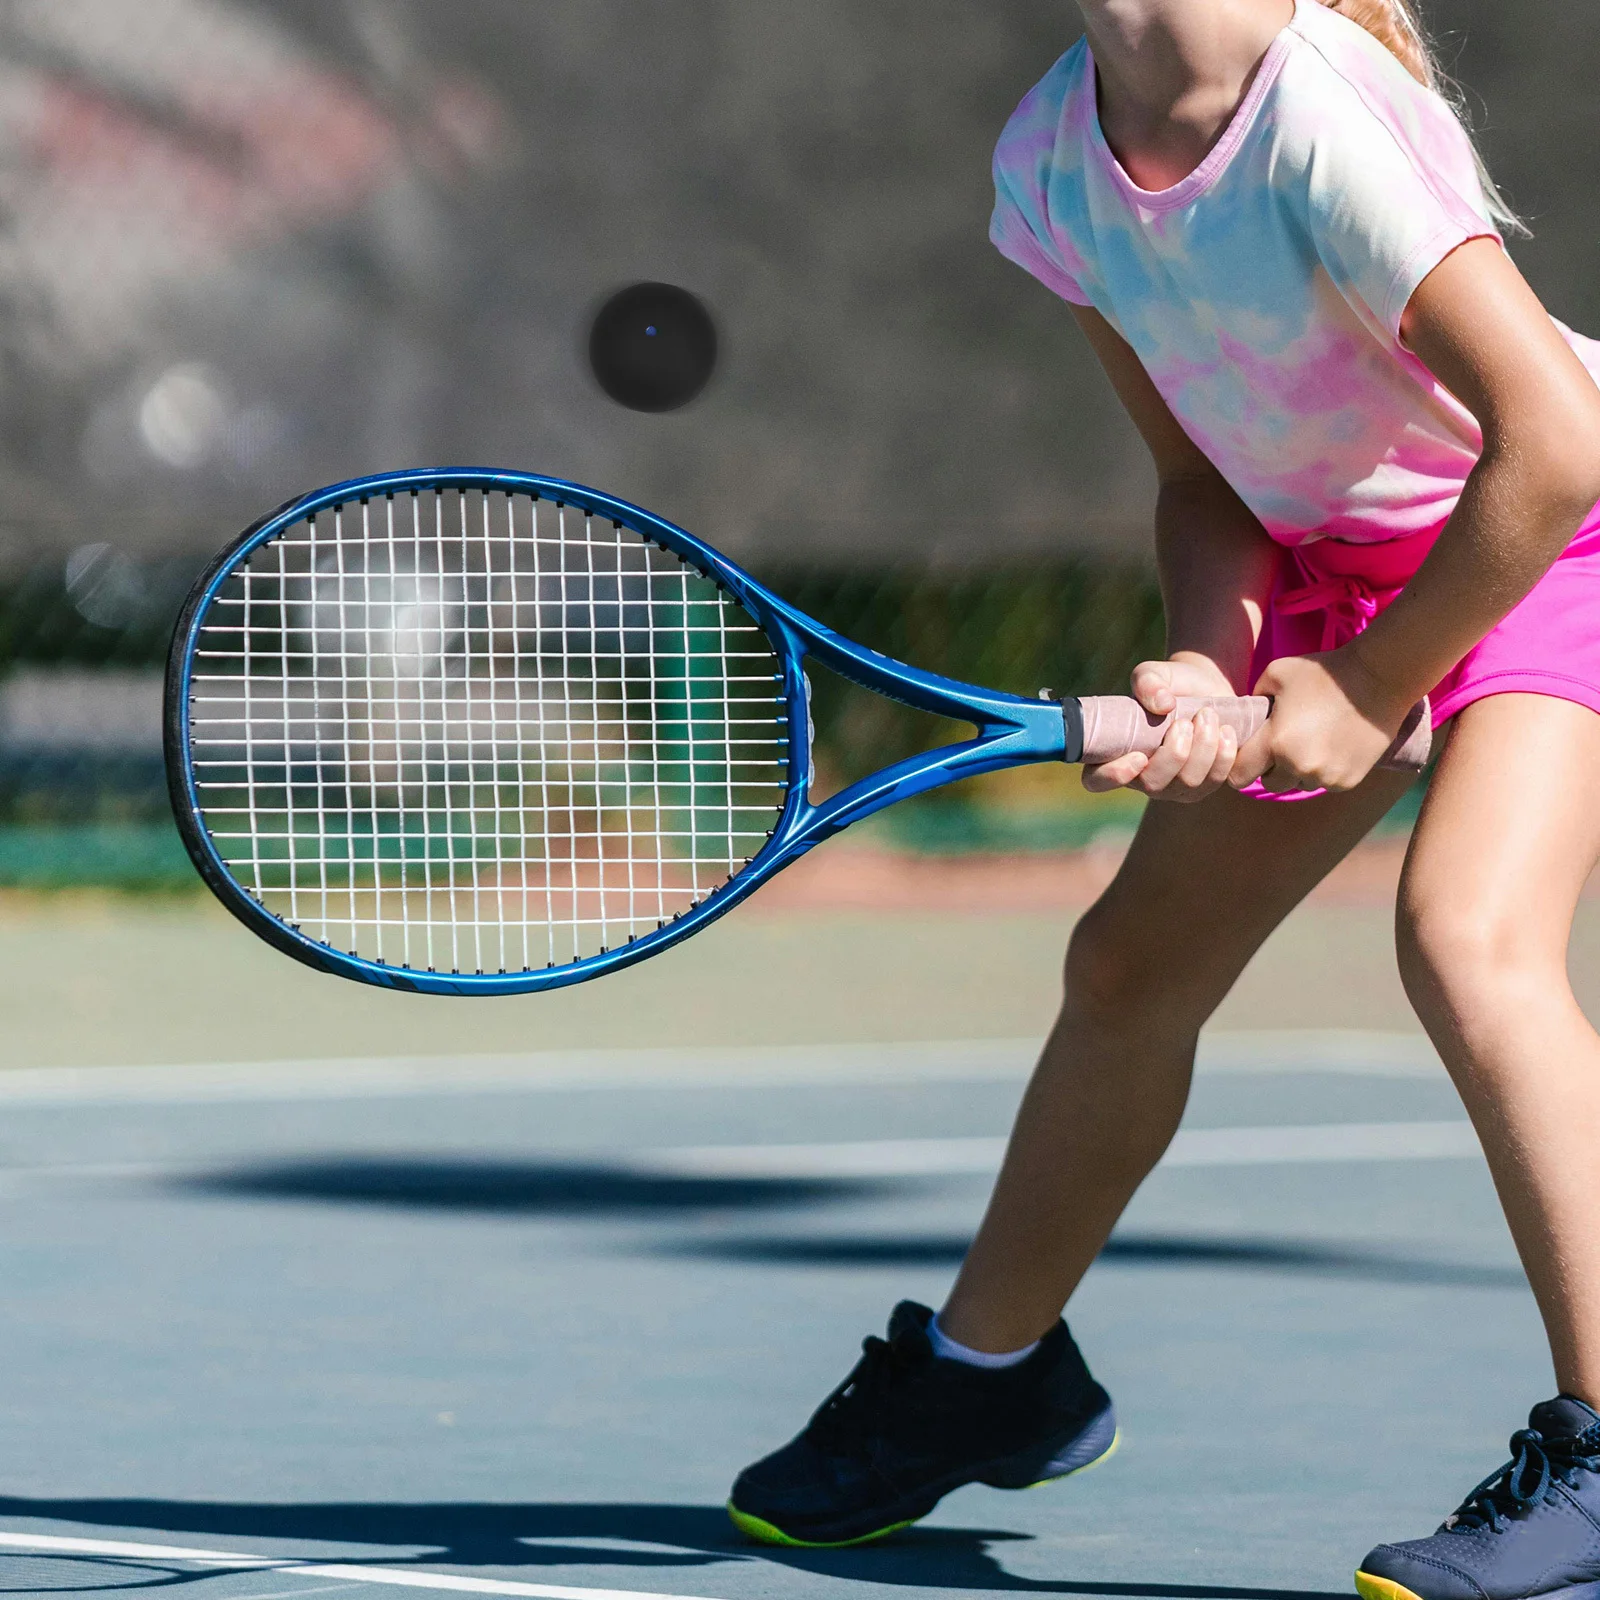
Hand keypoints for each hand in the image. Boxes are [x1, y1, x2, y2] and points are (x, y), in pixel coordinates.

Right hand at [1082, 654, 1242, 801]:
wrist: (1206, 689)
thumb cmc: (1171, 684)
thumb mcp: (1154, 673)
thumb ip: (1149, 682)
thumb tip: (1163, 704)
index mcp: (1114, 753)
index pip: (1098, 780)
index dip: (1113, 776)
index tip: (1138, 756)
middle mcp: (1141, 777)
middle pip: (1153, 784)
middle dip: (1175, 753)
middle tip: (1185, 721)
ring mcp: (1174, 786)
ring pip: (1188, 784)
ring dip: (1203, 748)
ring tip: (1208, 715)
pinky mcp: (1205, 785)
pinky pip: (1216, 782)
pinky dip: (1224, 756)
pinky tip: (1226, 731)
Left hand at [1229, 647, 1409, 793]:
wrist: (1378, 678)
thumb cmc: (1324, 673)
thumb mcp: (1275, 674)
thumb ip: (1254, 699)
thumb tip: (1248, 718)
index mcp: (1276, 743)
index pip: (1239, 774)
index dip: (1240, 764)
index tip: (1249, 752)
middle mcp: (1299, 767)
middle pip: (1270, 783)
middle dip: (1270, 768)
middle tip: (1281, 744)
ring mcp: (1326, 777)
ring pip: (1299, 784)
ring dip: (1298, 770)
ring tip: (1310, 741)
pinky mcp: (1347, 781)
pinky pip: (1324, 783)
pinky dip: (1323, 770)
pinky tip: (1332, 745)